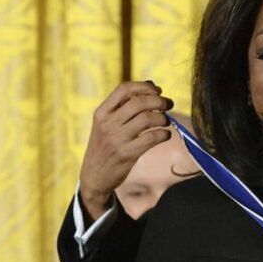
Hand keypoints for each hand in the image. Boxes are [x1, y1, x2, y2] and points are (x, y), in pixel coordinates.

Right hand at [79, 81, 173, 220]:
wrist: (94, 176)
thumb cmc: (105, 145)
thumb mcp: (106, 123)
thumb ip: (125, 105)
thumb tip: (153, 85)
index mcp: (101, 112)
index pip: (124, 89)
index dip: (144, 86)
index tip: (158, 90)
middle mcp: (107, 123)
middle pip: (140, 102)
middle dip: (160, 100)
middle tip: (169, 104)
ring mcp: (117, 139)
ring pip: (148, 119)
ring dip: (163, 118)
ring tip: (165, 121)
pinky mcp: (127, 154)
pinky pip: (152, 138)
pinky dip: (164, 134)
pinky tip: (165, 135)